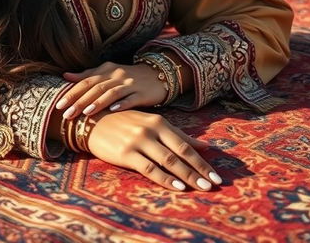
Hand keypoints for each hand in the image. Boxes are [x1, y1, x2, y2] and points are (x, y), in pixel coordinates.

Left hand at [57, 61, 168, 118]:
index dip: (72, 92)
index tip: (58, 105)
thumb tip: (65, 76)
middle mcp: (117, 76)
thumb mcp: (107, 73)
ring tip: (86, 113)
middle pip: (96, 87)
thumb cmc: (128, 77)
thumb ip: (87, 75)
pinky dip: (122, 104)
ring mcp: (130, 84)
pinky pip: (132, 98)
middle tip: (67, 113)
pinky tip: (114, 110)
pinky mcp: (143, 93)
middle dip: (80, 101)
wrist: (157, 75)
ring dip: (98, 102)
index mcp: (106, 70)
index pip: (85, 81)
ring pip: (112, 93)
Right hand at [86, 109, 221, 191]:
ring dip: (187, 176)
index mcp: (158, 122)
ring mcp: (138, 141)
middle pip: (180, 153)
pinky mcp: (126, 153)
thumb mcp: (151, 124)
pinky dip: (165, 179)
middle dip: (199, 170)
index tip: (217, 175)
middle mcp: (150, 130)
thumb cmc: (124, 122)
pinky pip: (149, 169)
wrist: (92, 121)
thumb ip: (178, 135)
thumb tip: (205, 145)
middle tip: (215, 184)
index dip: (202, 161)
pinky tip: (177, 187)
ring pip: (168, 161)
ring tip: (201, 187)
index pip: (185, 144)